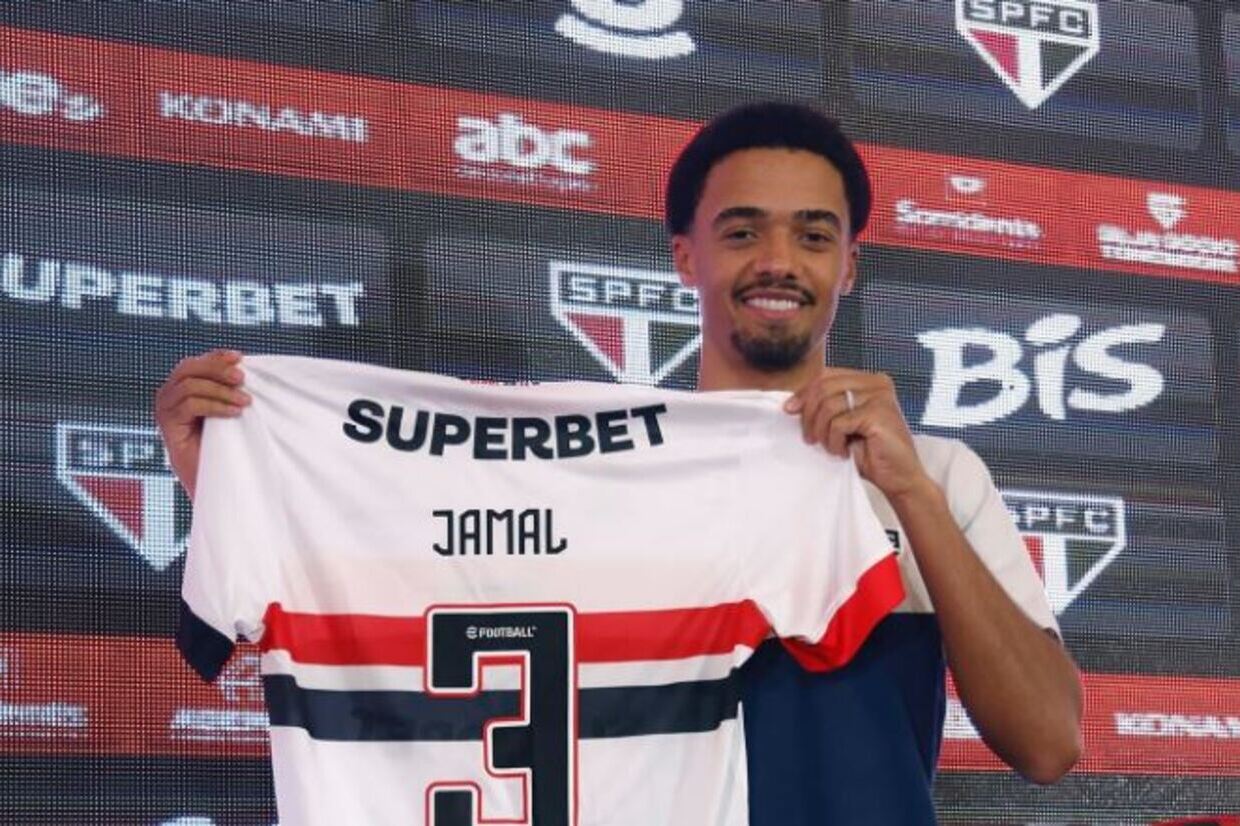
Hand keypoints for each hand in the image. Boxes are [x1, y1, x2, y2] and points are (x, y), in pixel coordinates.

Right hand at [154, 349, 250, 498]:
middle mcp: (168, 396)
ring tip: (245, 402)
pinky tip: (234, 413)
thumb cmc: (225, 443)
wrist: (214, 479)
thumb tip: (242, 366)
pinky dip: (215, 405)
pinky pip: (190, 404)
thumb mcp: (227, 408)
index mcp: (181, 389)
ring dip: (221, 391)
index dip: (215, 357)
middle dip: (217, 369)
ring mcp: (164, 410)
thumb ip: (226, 388)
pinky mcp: (167, 425)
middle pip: (188, 368)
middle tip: (242, 378)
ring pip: (190, 385)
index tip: (239, 356)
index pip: (195, 363)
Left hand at [784, 368, 931, 500]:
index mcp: (869, 380)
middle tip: (811, 439)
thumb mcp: (843, 424)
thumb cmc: (871, 453)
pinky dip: (834, 441)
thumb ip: (826, 407)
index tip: (789, 409)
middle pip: (824, 386)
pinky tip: (844, 451)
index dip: (804, 392)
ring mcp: (880, 396)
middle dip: (809, 415)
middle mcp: (877, 383)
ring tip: (833, 447)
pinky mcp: (879, 414)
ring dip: (823, 432)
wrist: (899, 478)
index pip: (826, 375)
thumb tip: (792, 403)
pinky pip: (838, 423)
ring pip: (828, 405)